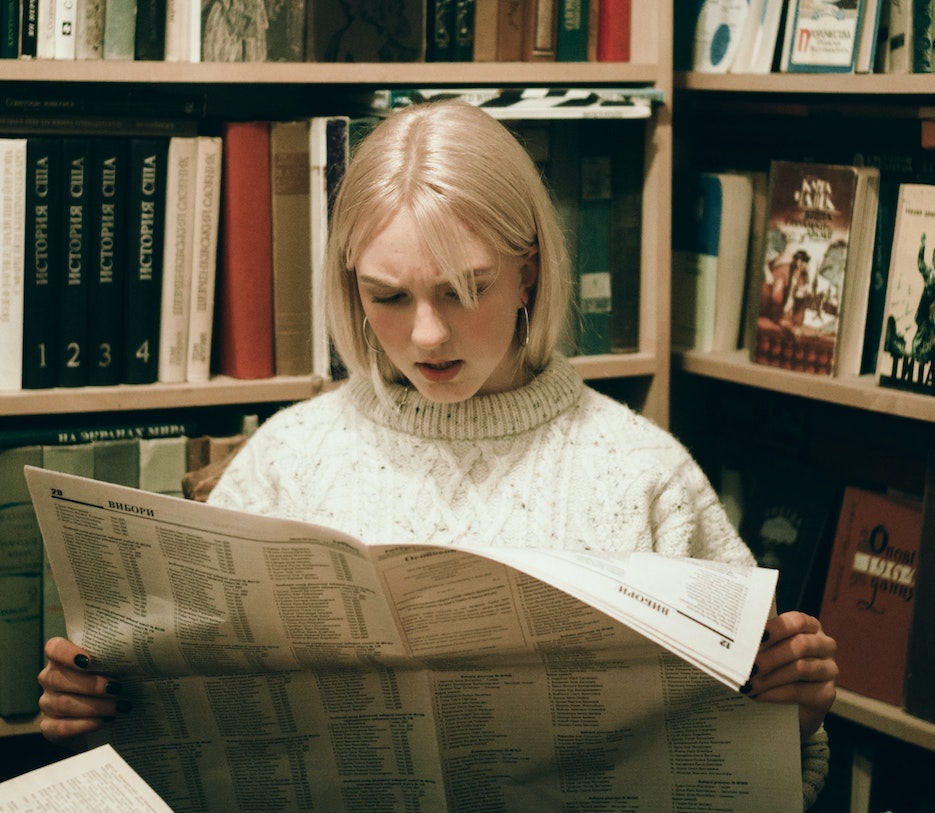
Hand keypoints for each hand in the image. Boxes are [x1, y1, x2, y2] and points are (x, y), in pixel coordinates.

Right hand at [37, 638, 128, 744]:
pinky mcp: (49, 727)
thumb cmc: (109, 681)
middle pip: (59, 679)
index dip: (67, 653)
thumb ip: (114, 658)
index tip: (89, 661)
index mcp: (62, 658)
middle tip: (117, 687)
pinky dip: (84, 725)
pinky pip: (61, 727)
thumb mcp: (111, 667)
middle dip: (91, 684)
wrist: (100, 718)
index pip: (54, 648)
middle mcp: (50, 678)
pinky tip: (103, 721)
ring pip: (63, 704)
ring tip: (120, 706)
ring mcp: (47, 703)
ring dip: (95, 706)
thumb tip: (138, 653)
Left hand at [745, 611, 837, 740]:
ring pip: (800, 669)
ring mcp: (829, 669)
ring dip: (770, 678)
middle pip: (800, 645)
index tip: (756, 637)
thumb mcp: (768, 651)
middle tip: (747, 668)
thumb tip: (734, 642)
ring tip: (748, 685)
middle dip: (770, 657)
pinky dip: (776, 694)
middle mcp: (824, 645)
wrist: (791, 706)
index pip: (797, 621)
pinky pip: (801, 691)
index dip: (776, 628)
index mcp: (809, 626)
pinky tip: (759, 696)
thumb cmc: (775, 668)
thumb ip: (759, 643)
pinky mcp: (828, 693)